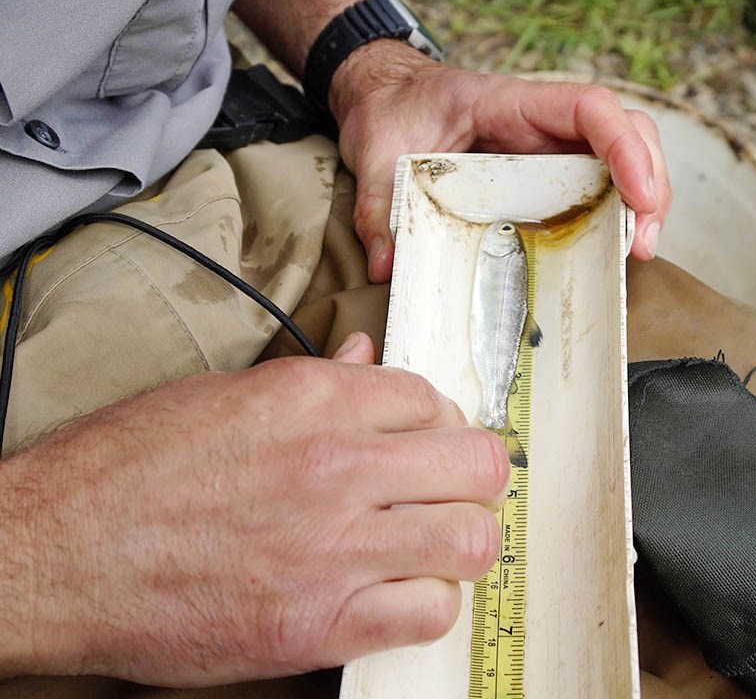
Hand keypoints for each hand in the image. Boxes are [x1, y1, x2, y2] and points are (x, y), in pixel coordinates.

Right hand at [0, 333, 508, 685]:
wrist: (54, 553)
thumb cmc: (126, 469)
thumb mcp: (221, 395)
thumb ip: (311, 378)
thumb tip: (365, 357)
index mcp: (311, 399)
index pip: (432, 398)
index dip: (438, 422)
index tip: (425, 442)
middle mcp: (334, 466)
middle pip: (476, 463)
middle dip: (474, 475)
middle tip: (450, 489)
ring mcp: (331, 548)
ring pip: (472, 539)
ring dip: (464, 541)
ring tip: (435, 543)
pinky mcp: (317, 624)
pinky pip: (429, 613)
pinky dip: (429, 604)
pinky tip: (400, 592)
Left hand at [331, 41, 672, 282]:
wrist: (385, 101)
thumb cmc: (390, 113)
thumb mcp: (376, 154)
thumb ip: (379, 206)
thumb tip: (386, 265)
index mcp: (510, 103)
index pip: (590, 108)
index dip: (625, 147)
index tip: (637, 195)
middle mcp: (541, 123)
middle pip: (626, 134)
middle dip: (648, 184)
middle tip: (641, 243)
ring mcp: (548, 148)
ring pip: (621, 159)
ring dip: (641, 203)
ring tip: (635, 252)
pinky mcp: (544, 174)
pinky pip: (596, 184)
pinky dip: (614, 213)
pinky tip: (611, 247)